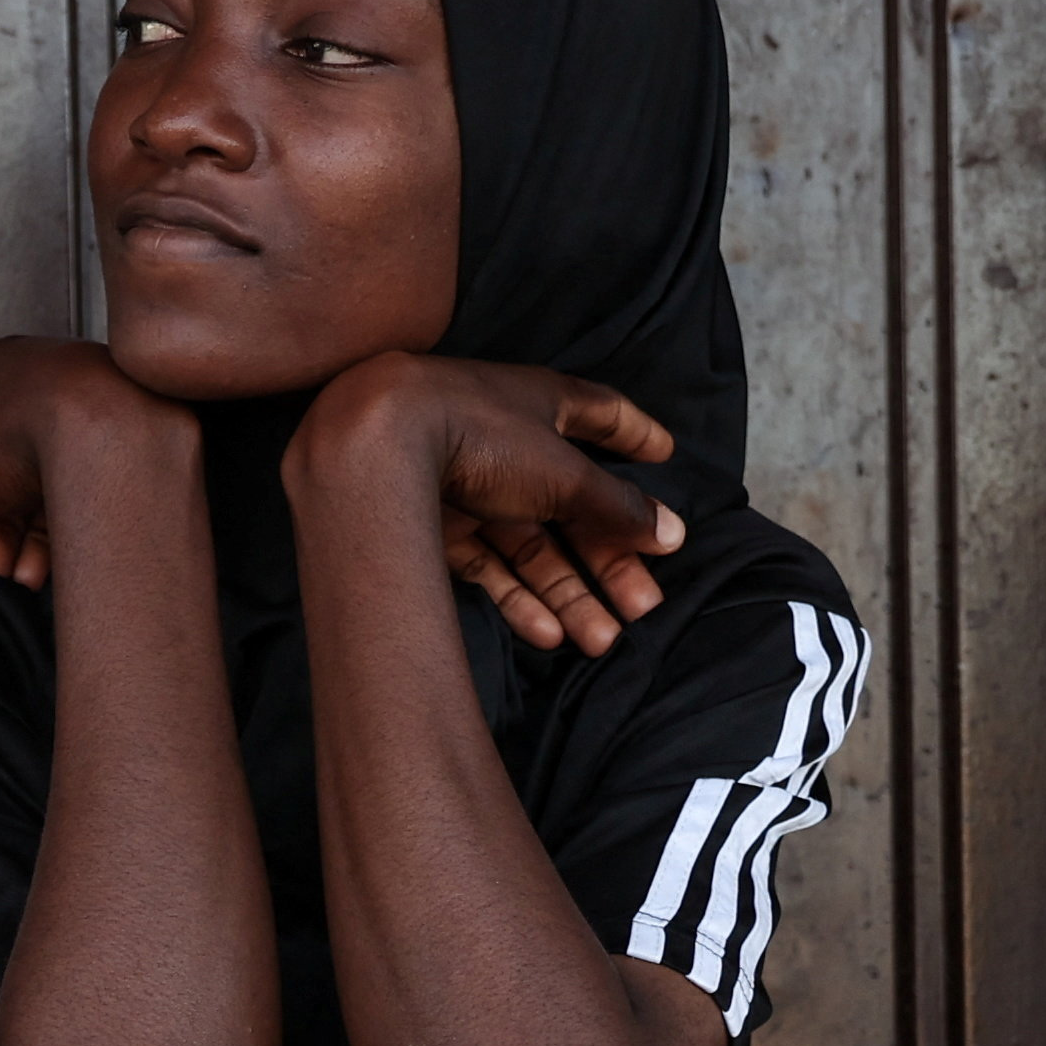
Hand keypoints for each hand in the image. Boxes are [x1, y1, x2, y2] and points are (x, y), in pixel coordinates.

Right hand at [0, 336, 185, 589]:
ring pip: (52, 476)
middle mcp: (54, 375)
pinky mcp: (137, 439)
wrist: (117, 438)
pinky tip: (56, 564)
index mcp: (4, 364)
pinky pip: (92, 484)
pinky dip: (70, 522)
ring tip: (20, 574)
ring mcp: (100, 404)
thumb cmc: (34, 433)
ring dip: (28, 534)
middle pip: (9, 457)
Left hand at [291, 356, 686, 653]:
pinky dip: (517, 599)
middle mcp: (507, 443)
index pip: (600, 414)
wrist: (374, 443)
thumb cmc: (479, 434)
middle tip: (643, 606)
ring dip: (569, 595)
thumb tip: (671, 533)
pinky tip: (547, 634)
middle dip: (610, 560)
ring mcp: (469, 487)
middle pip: (571, 507)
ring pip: (531, 547)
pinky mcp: (435, 526)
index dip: (633, 432)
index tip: (665, 452)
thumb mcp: (562, 473)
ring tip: (602, 641)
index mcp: (541, 404)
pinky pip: (487, 566)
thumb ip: (616, 506)